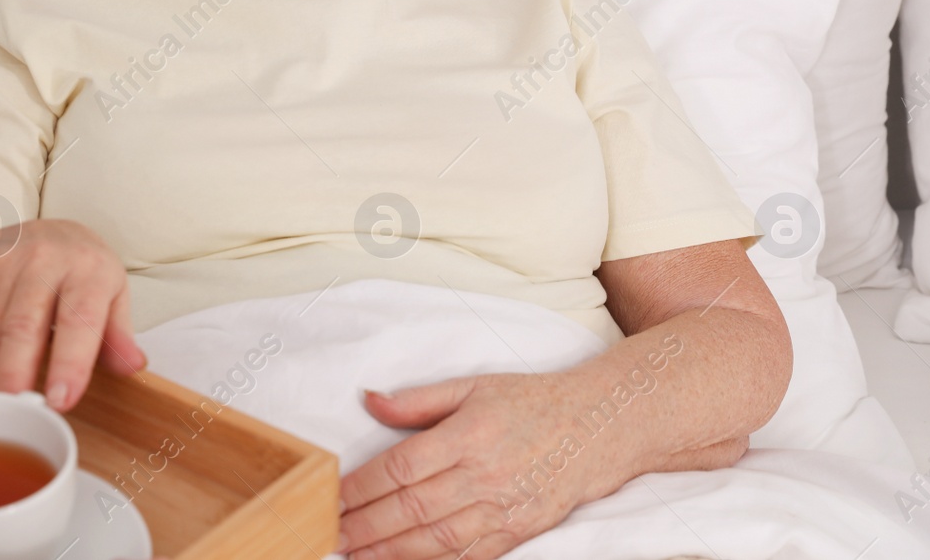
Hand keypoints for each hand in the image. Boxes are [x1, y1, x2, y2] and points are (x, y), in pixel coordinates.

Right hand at [0, 219, 145, 411]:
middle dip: (15, 376)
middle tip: (15, 415)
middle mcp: (42, 258)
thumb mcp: (114, 296)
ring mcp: (0, 260)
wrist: (50, 228)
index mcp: (87, 268)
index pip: (80, 318)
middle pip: (22, 325)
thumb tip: (132, 366)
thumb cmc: (84, 272)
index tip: (60, 402)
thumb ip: (119, 336)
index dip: (70, 363)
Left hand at [337, 372, 639, 559]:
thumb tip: (368, 400)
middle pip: (413, 508)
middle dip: (366, 526)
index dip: (363, 487)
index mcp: (468, 435)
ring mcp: (503, 509)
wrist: (598, 428)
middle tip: (332, 535)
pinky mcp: (518, 532)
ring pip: (437, 540)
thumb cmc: (530, 403)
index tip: (333, 497)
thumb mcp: (472, 386)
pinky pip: (470, 557)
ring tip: (356, 556)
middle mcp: (484, 475)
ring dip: (391, 552)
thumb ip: (417, 399)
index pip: (402, 467)